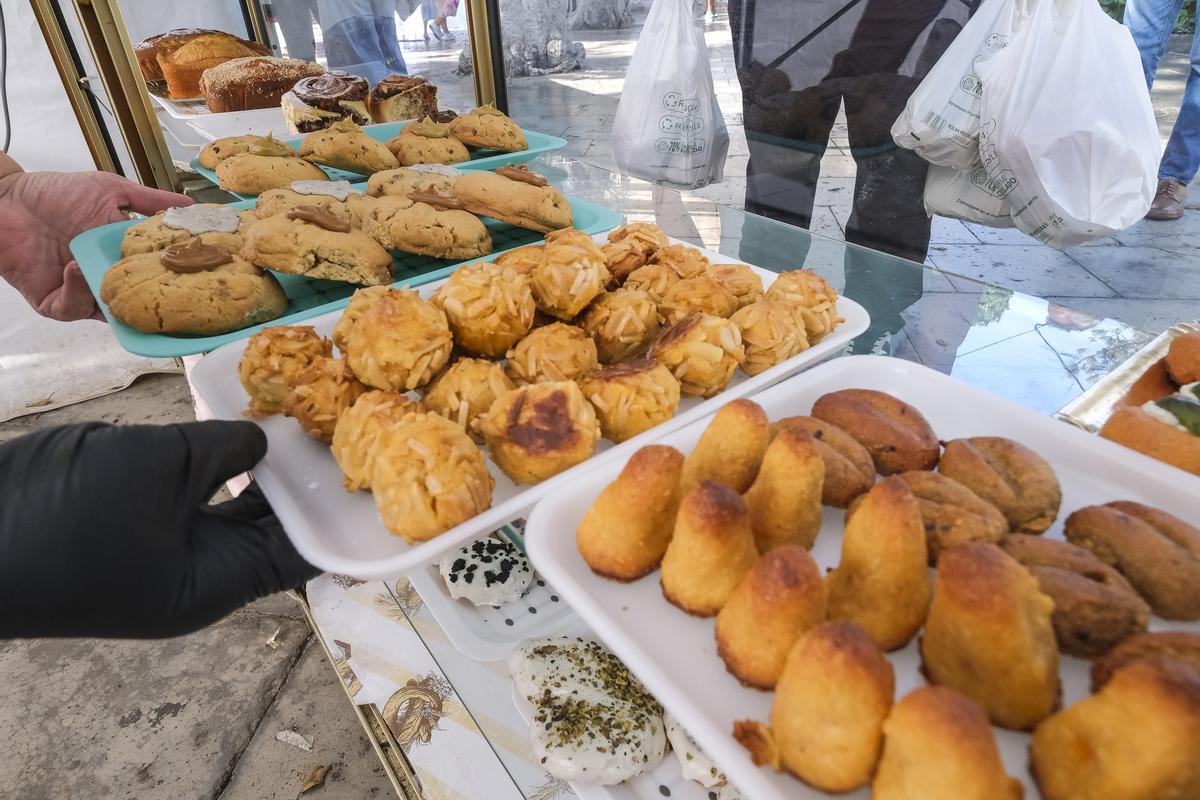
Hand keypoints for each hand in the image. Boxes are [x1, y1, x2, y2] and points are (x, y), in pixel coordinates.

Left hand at [0, 166, 188, 320]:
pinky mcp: (53, 302)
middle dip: (149, 301)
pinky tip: (76, 269)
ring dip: (111, 296)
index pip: (154, 278)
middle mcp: (104, 279)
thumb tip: (193, 204)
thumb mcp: (112, 190)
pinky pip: (71, 309)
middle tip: (164, 292)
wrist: (6, 199)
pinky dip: (77, 293)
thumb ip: (151, 201)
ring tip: (112, 273)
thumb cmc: (55, 193)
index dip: (171, 281)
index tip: (190, 276)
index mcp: (122, 258)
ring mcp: (79, 293)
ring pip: (107, 311)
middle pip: (135, 302)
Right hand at [0, 421, 319, 638]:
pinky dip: (216, 455)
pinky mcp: (133, 514)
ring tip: (303, 411)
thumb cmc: (71, 516)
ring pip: (232, 504)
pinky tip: (242, 415)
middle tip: (342, 423)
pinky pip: (192, 486)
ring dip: (261, 464)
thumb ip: (224, 450)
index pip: (300, 554)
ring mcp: (162, 545)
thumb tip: (262, 440)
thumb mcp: (163, 469)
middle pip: (271, 528)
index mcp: (216, 584)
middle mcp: (198, 572)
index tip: (369, 468)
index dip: (337, 515)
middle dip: (302, 481)